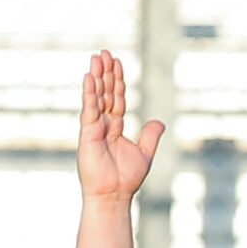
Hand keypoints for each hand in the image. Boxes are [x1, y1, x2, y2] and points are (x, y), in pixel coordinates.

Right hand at [76, 49, 163, 204]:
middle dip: (106, 73)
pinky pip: (89, 109)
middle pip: (105, 92)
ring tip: (97, 57)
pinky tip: (90, 78)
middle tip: (105, 52)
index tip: (118, 63)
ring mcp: (94, 127)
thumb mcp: (144, 154)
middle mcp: (103, 124)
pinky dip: (90, 93)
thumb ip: (150, 136)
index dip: (117, 81)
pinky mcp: (87, 133)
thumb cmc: (126, 179)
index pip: (117, 98)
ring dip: (97, 77)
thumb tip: (159, 121)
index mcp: (115, 127)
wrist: (113, 195)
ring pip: (96, 96)